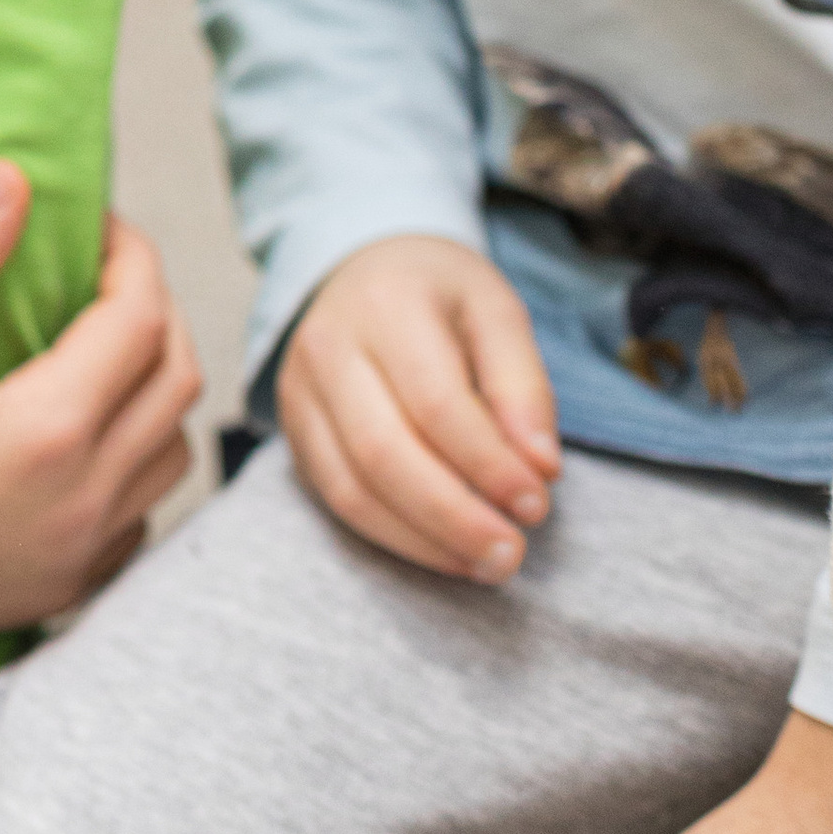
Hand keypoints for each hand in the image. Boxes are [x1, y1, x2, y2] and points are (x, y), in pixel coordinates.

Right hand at [0, 164, 200, 660]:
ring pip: (174, 452)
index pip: (139, 318)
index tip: (98, 228)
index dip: (132, 257)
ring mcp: (82, 553)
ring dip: (155, 389)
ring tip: (100, 348)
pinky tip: (82, 434)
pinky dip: (135, 462)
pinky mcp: (70, 587)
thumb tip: (11, 178)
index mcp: (45, 431)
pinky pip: (143, 514)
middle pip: (178, 381)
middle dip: (156, 310)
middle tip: (105, 275)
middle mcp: (83, 499)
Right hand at [278, 235, 561, 581]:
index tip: (537, 504)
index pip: (434, 401)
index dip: (488, 464)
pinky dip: (395, 537)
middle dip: (454, 517)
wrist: (365, 270)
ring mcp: (300, 389)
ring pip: (353, 487)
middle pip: (384, 452)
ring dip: (425, 540)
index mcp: (385, 302)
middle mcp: (328, 344)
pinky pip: (337, 499)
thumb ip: (523, 385)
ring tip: (486, 563)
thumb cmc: (440, 295)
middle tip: (512, 555)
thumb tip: (539, 468)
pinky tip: (444, 550)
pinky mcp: (293, 429)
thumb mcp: (496, 310)